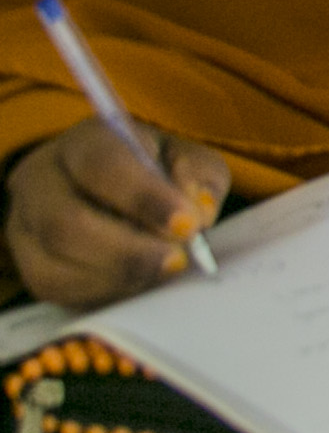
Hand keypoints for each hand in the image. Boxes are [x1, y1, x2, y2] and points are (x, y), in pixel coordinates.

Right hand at [4, 119, 230, 307]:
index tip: (187, 225)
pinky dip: (101, 291)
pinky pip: (54, 288)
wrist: (115, 190)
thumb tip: (196, 212)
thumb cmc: (157, 170)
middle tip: (177, 261)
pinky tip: (137, 284)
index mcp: (86, 140)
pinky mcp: (29, 263)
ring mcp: (27, 225)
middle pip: (65, 223)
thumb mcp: (188, 160)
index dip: (144, 198)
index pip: (103, 165)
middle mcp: (43, 179)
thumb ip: (198, 178)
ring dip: (116, 276)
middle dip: (127, 251)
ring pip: (52, 264)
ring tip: (162, 273)